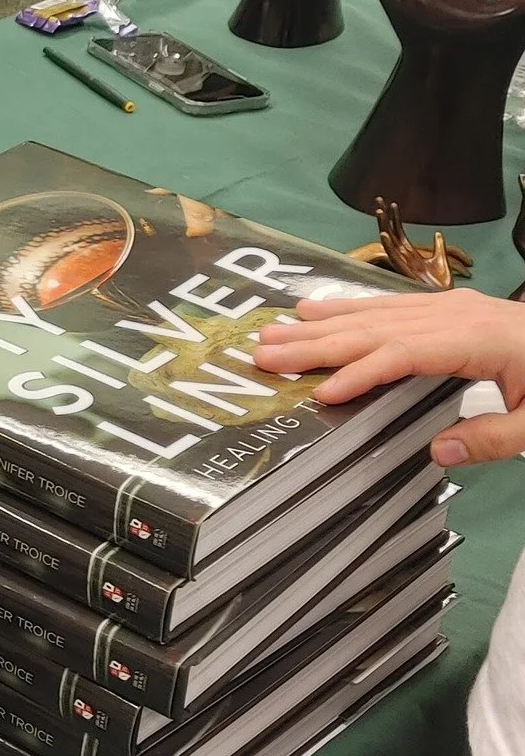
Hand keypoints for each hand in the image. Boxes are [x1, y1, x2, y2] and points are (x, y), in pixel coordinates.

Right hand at [253, 289, 524, 463]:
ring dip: (319, 323)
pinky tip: (317, 309)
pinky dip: (347, 307)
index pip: (404, 354)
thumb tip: (433, 452)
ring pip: (374, 311)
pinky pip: (388, 303)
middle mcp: (456, 314)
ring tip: (273, 331)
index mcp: (479, 340)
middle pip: (375, 327)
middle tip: (264, 354)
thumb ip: (493, 438)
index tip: (319, 393)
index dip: (359, 372)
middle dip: (316, 342)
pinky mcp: (450, 306)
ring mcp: (451, 305)